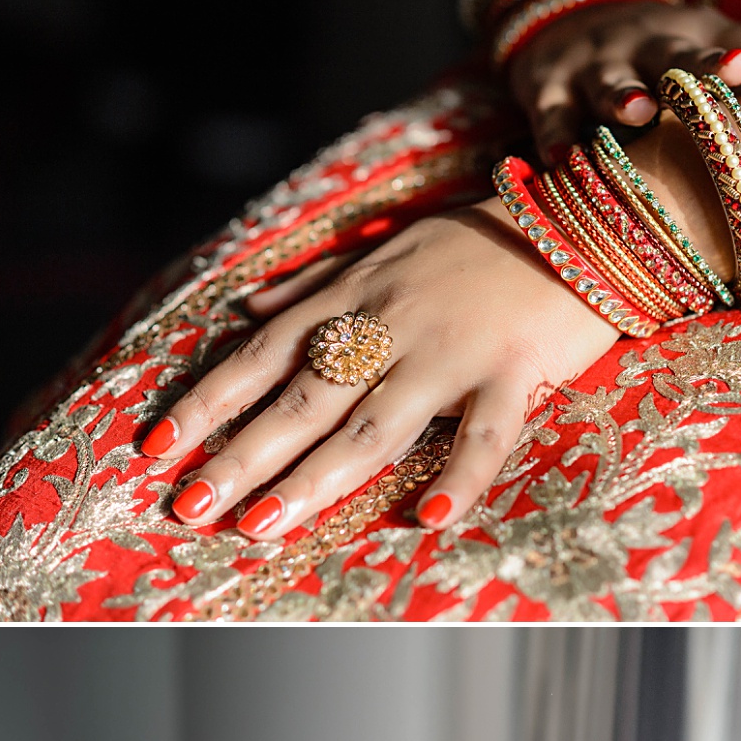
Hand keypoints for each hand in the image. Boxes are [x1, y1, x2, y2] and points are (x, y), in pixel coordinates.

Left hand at [140, 199, 615, 535]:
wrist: (586, 215)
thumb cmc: (476, 242)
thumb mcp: (383, 249)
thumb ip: (310, 286)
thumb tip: (245, 308)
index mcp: (352, 300)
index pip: (261, 357)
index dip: (205, 403)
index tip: (155, 447)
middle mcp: (389, 327)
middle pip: (302, 400)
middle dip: (240, 455)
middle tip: (188, 507)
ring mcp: (450, 352)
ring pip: (372, 423)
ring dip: (313, 478)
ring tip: (260, 525)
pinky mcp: (515, 372)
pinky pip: (485, 434)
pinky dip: (458, 478)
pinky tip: (423, 520)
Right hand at [509, 0, 740, 162]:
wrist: (562, 14)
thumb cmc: (659, 47)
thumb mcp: (713, 37)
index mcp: (698, 37)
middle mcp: (649, 48)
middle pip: (678, 55)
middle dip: (704, 64)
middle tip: (735, 68)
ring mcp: (595, 67)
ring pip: (610, 82)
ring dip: (623, 95)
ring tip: (638, 110)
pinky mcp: (546, 91)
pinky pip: (549, 118)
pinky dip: (553, 138)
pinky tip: (559, 160)